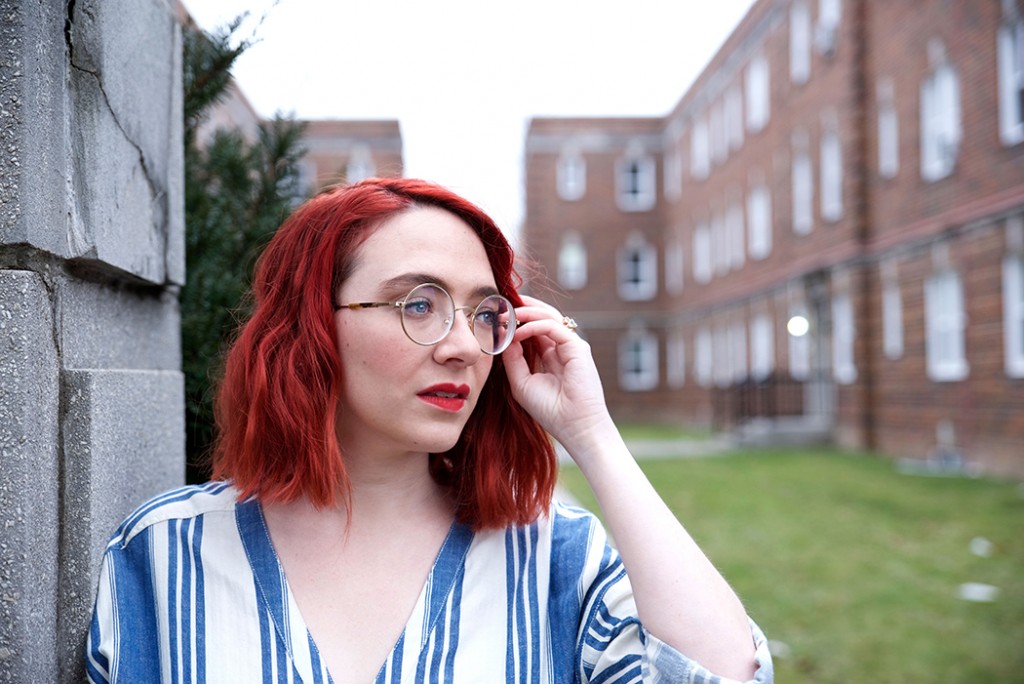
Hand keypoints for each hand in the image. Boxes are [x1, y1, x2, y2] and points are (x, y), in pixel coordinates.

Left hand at [501, 296, 612, 452]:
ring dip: (525, 313)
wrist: (574, 427)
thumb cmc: (550, 410)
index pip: (533, 329)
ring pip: (549, 316)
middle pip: (543, 316)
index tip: (494, 321)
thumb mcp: (521, 382)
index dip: (515, 322)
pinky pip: (553, 327)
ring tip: (505, 315)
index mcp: (550, 355)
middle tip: (499, 306)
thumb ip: (513, 359)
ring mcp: (571, 346)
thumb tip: (503, 337)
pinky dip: (533, 326)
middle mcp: (562, 347)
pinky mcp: (577, 347)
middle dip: (521, 309)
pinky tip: (517, 333)